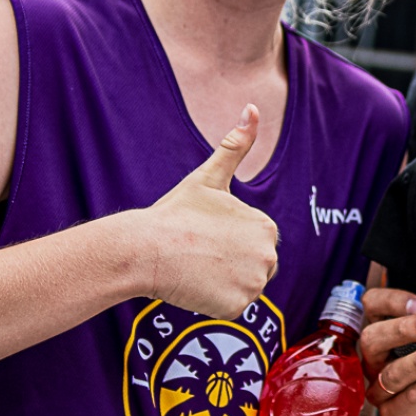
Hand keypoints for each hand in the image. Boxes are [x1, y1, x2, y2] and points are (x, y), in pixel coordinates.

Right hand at [133, 107, 278, 317]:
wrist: (146, 248)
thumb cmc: (175, 213)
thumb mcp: (209, 177)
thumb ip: (235, 146)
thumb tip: (251, 107)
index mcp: (266, 226)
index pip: (254, 243)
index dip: (227, 242)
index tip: (205, 236)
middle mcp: (268, 255)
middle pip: (253, 267)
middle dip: (230, 264)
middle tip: (200, 255)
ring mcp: (253, 284)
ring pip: (241, 287)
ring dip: (222, 283)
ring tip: (196, 268)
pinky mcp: (237, 307)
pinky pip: (230, 307)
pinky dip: (213, 302)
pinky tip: (195, 286)